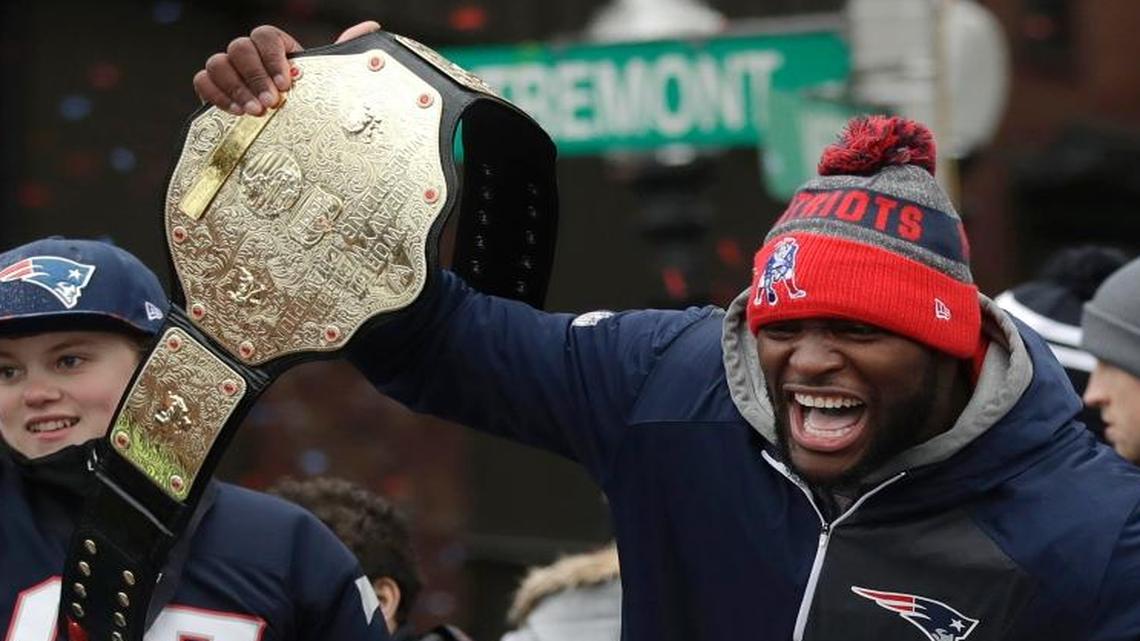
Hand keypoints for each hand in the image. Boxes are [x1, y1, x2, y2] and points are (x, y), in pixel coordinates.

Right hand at [192, 20, 380, 115]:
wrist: (299, 133)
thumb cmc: (313, 100)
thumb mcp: (331, 78)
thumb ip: (345, 52)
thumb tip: (368, 28)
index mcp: (277, 48)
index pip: (264, 35)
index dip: (272, 56)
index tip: (286, 83)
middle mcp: (251, 56)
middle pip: (239, 48)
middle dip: (254, 76)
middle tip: (271, 103)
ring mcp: (230, 72)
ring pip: (217, 63)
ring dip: (235, 88)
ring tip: (255, 112)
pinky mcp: (215, 91)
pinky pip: (202, 81)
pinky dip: (215, 95)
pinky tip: (236, 113)